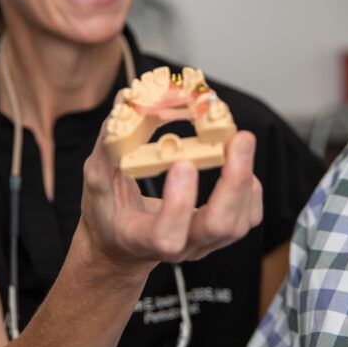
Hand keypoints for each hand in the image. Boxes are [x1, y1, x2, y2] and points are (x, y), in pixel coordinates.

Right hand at [79, 129, 262, 269]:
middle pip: (219, 227)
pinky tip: (238, 160)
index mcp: (141, 237)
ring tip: (239, 141)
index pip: (166, 236)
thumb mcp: (97, 179)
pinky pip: (248, 216)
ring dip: (245, 178)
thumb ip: (111, 143)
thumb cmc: (109, 213)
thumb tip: (127, 100)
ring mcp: (203, 242)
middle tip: (238, 139)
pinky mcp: (220, 234)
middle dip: (234, 181)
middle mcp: (179, 246)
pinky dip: (250, 186)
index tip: (183, 163)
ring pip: (238, 222)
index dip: (179, 203)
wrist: (123, 245)